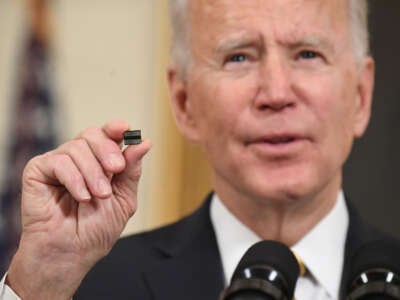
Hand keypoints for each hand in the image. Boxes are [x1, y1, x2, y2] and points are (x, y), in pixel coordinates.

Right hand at [6, 120, 150, 298]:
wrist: (71, 253)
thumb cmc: (96, 230)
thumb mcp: (123, 199)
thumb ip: (131, 171)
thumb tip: (144, 142)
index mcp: (100, 163)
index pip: (107, 135)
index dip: (116, 128)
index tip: (126, 129)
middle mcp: (80, 159)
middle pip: (92, 134)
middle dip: (107, 150)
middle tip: (115, 169)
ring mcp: (59, 164)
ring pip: (77, 147)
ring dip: (92, 173)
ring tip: (98, 196)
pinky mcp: (38, 171)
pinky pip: (58, 161)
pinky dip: (74, 179)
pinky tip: (81, 197)